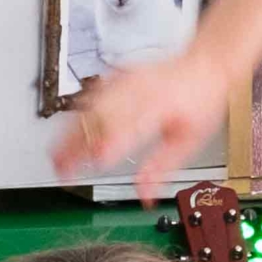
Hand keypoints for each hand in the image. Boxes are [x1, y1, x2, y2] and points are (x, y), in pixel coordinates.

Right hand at [52, 48, 232, 202]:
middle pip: (99, 116)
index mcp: (160, 105)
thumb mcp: (189, 141)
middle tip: (61, 168)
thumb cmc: (200, 102)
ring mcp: (126, 79)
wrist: (204, 65)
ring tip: (57, 154)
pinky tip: (68, 129)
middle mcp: (139, 89)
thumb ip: (162, 168)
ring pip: (89, 104)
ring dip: (70, 130)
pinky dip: (77, 114)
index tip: (93, 162)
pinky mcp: (118, 75)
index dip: (108, 145)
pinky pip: (91, 93)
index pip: (128, 127)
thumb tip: (145, 196)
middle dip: (76, 144)